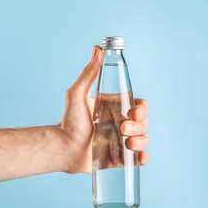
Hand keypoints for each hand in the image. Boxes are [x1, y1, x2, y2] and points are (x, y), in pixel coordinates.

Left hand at [60, 45, 148, 172]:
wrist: (63, 148)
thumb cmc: (68, 122)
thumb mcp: (77, 95)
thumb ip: (88, 74)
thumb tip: (98, 49)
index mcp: (115, 109)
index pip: (139, 105)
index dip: (142, 109)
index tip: (133, 112)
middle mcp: (121, 124)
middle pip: (144, 122)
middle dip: (138, 126)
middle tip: (123, 129)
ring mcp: (121, 142)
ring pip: (144, 139)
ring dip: (141, 141)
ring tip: (127, 144)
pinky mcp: (119, 158)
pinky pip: (138, 158)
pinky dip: (143, 158)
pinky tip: (139, 158)